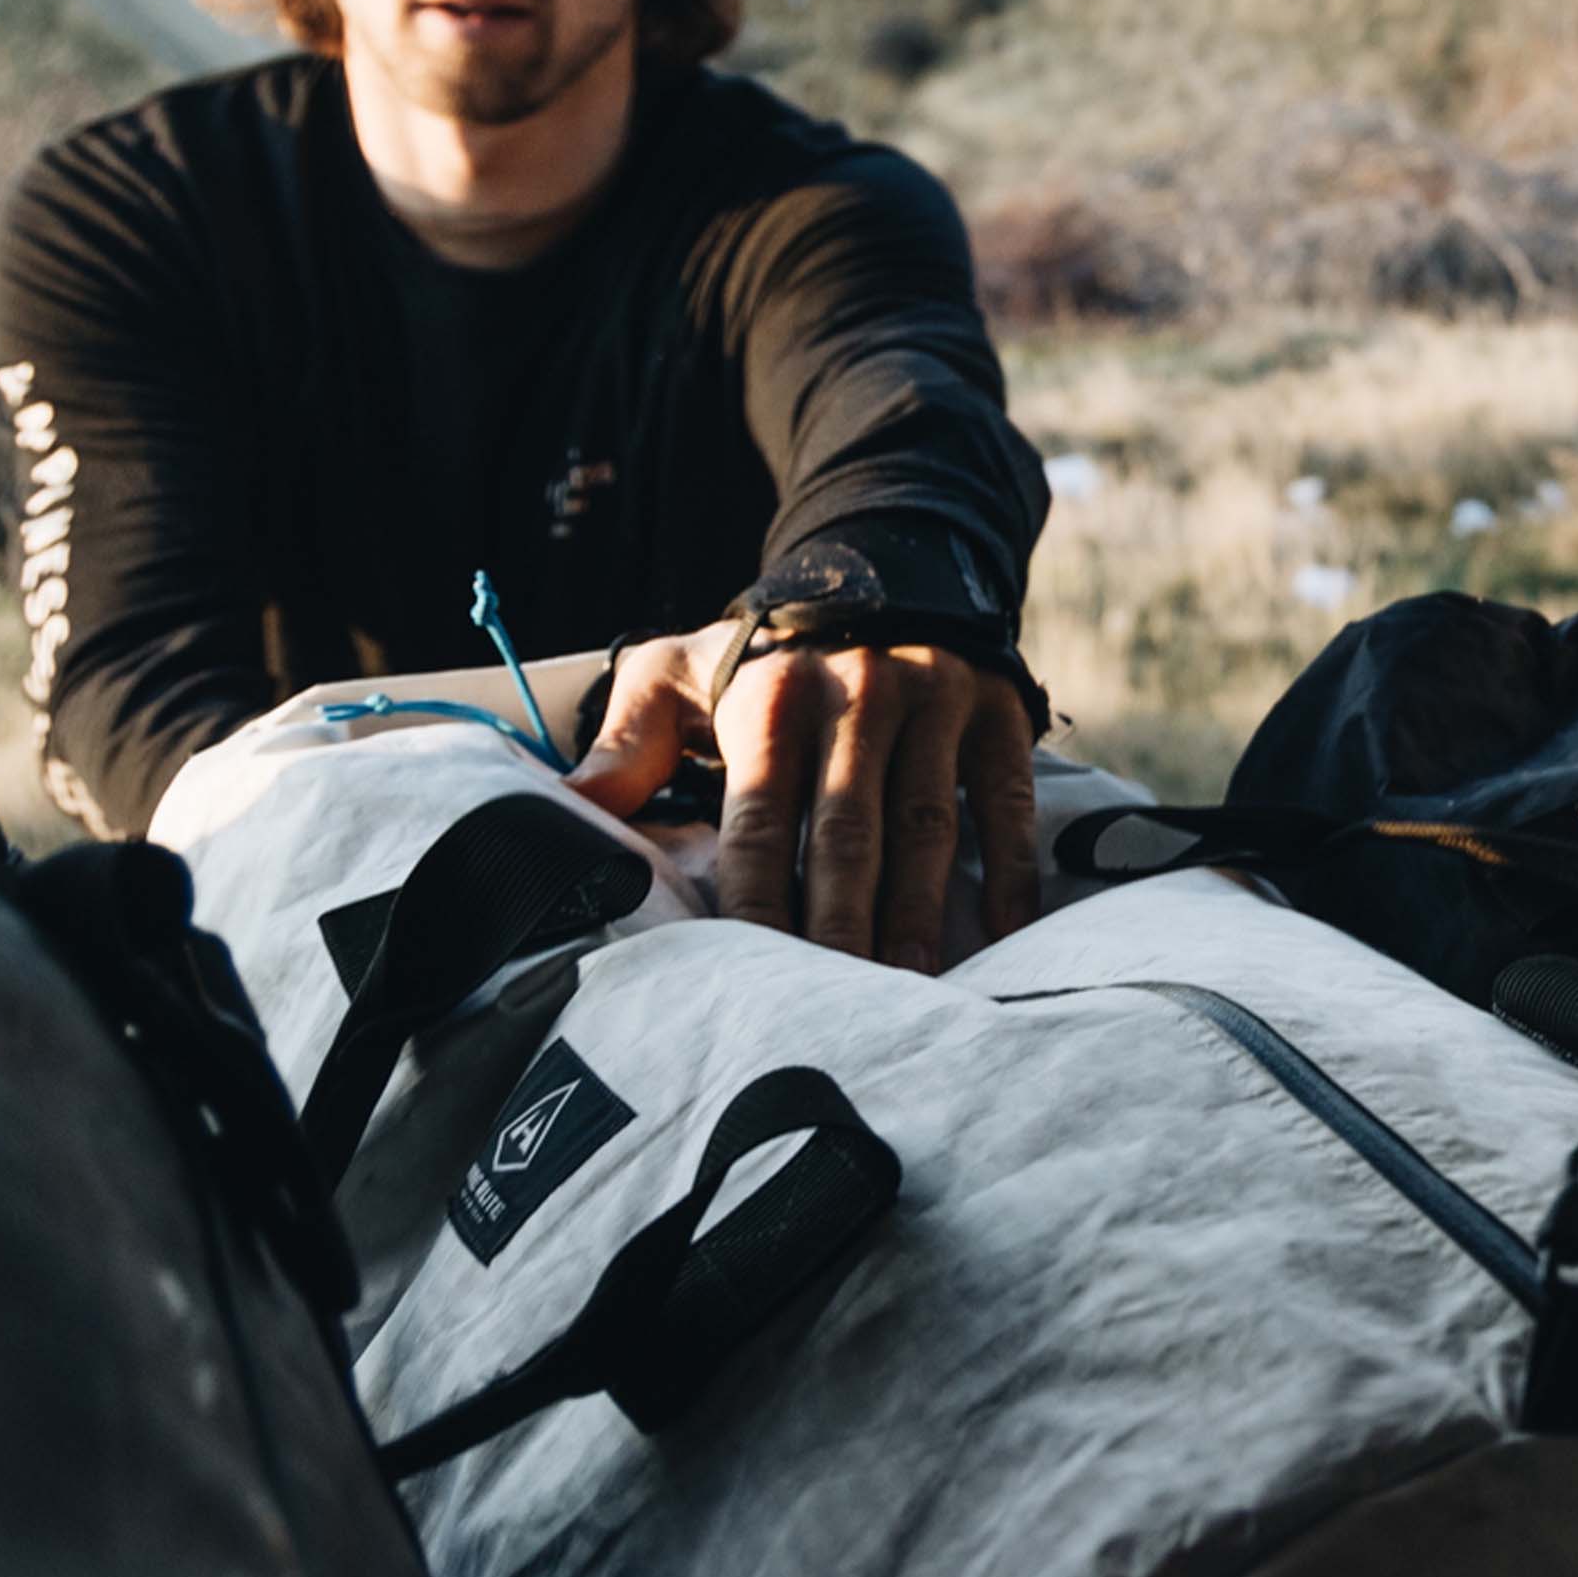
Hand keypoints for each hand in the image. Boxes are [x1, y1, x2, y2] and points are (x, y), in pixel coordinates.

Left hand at [568, 627, 1038, 967]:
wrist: (878, 567)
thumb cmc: (760, 654)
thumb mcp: (677, 673)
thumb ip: (626, 742)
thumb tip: (567, 805)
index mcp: (773, 697)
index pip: (759, 823)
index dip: (759, 905)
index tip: (753, 978)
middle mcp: (859, 693)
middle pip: (849, 835)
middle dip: (843, 928)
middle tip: (843, 1009)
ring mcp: (936, 699)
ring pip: (928, 826)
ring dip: (920, 913)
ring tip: (910, 989)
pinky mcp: (998, 709)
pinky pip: (1006, 799)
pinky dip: (1010, 868)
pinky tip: (1004, 932)